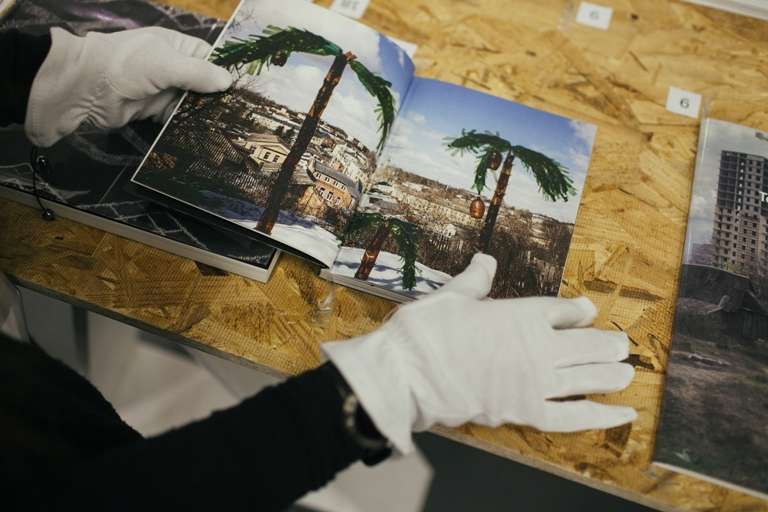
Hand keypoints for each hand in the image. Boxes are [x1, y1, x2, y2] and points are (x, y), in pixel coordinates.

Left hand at [25, 27, 232, 146]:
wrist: (82, 90)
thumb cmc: (124, 65)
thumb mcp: (164, 63)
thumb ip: (197, 72)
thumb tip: (228, 82)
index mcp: (178, 48)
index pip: (212, 59)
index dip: (228, 73)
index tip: (250, 92)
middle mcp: (175, 69)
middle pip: (206, 85)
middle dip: (221, 100)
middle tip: (246, 117)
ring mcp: (165, 92)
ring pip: (194, 106)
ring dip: (208, 117)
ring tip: (233, 131)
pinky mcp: (156, 114)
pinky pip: (179, 122)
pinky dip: (190, 129)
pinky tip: (209, 138)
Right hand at [323, 253, 636, 452]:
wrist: (407, 375)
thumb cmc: (426, 331)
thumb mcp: (452, 296)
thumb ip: (476, 280)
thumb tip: (486, 260)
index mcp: (519, 313)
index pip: (563, 310)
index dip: (579, 311)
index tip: (589, 311)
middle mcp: (536, 347)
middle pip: (586, 345)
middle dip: (608, 345)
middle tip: (622, 346)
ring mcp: (533, 382)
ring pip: (586, 379)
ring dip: (611, 376)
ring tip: (627, 374)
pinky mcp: (524, 411)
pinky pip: (572, 417)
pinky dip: (600, 416)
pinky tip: (622, 415)